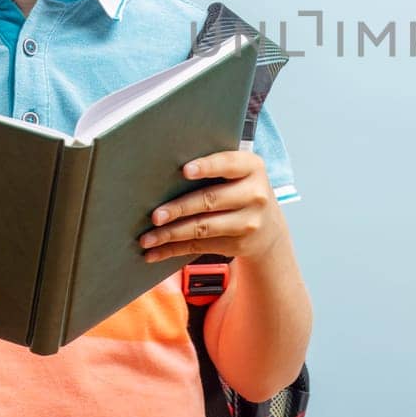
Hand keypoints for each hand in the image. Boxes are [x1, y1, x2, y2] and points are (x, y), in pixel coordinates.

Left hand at [140, 151, 284, 261]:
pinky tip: (155, 253)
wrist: (268, 228)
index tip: (185, 171)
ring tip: (147, 239)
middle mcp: (255, 195)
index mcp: (252, 167)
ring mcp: (248, 222)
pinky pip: (200, 246)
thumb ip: (214, 168)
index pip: (228, 164)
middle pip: (210, 200)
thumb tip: (165, 172)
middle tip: (155, 216)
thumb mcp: (239, 173)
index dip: (207, 167)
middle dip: (179, 208)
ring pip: (203, 228)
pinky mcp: (238, 245)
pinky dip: (174, 250)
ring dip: (171, 234)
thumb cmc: (240, 191)